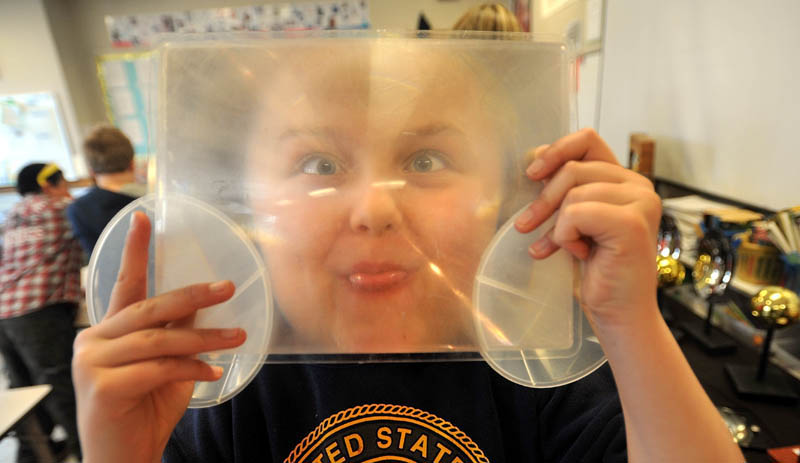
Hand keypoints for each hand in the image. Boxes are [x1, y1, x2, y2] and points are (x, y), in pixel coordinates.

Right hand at [72, 212, 245, 462]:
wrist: (124, 458)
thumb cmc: (145, 410)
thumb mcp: (168, 365)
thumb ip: (178, 333)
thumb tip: (204, 300)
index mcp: (109, 330)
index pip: (124, 284)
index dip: (135, 251)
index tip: (144, 218)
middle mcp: (94, 340)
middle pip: (150, 307)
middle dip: (193, 296)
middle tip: (229, 288)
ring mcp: (93, 363)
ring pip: (159, 339)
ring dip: (205, 337)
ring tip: (239, 337)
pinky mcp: (102, 387)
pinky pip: (158, 368)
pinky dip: (191, 368)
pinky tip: (214, 372)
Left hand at [514, 129, 660, 329]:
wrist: (617, 313)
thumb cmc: (596, 270)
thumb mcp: (574, 221)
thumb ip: (566, 190)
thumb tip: (535, 158)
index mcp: (626, 180)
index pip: (587, 141)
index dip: (555, 151)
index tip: (532, 174)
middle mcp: (639, 186)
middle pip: (574, 168)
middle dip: (543, 200)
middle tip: (526, 226)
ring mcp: (641, 203)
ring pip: (574, 192)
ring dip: (556, 225)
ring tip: (558, 247)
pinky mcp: (632, 223)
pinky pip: (577, 213)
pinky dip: (565, 236)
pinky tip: (577, 254)